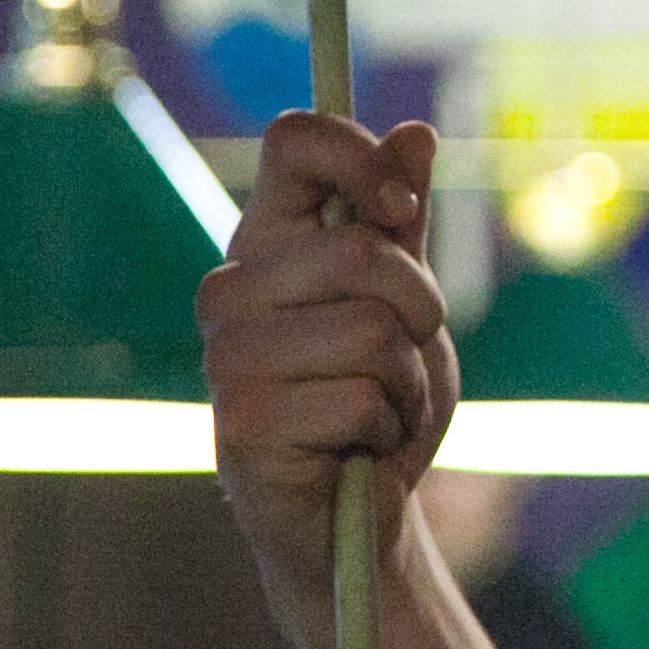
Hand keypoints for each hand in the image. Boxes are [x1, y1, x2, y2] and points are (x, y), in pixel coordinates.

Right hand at [197, 111, 453, 631]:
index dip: (361, 155)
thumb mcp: (409, 304)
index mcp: (268, 240)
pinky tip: (359, 449)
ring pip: (373, 332)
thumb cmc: (380, 399)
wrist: (356, 516)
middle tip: (408, 350)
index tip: (404, 208)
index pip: (294, 141)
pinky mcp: (243, 422)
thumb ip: (406, 224)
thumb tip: (418, 132)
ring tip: (380, 409)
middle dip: (420, 306)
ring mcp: (228, 356)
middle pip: (359, 248)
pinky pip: (363, 399)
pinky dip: (388, 428)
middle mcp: (232, 288)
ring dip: (407, 381)